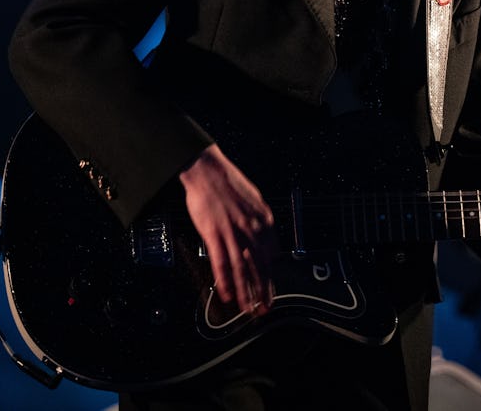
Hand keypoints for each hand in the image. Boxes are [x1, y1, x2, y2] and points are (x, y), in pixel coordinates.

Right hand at [178, 144, 275, 315]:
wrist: (208, 171)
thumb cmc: (228, 183)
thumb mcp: (255, 200)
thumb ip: (262, 222)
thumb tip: (268, 239)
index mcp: (264, 221)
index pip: (272, 255)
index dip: (271, 274)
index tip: (270, 287)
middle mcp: (251, 229)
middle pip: (261, 266)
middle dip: (264, 291)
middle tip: (266, 308)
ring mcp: (232, 233)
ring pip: (242, 270)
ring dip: (247, 292)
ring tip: (249, 309)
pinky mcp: (214, 234)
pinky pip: (221, 263)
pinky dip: (225, 281)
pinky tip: (228, 294)